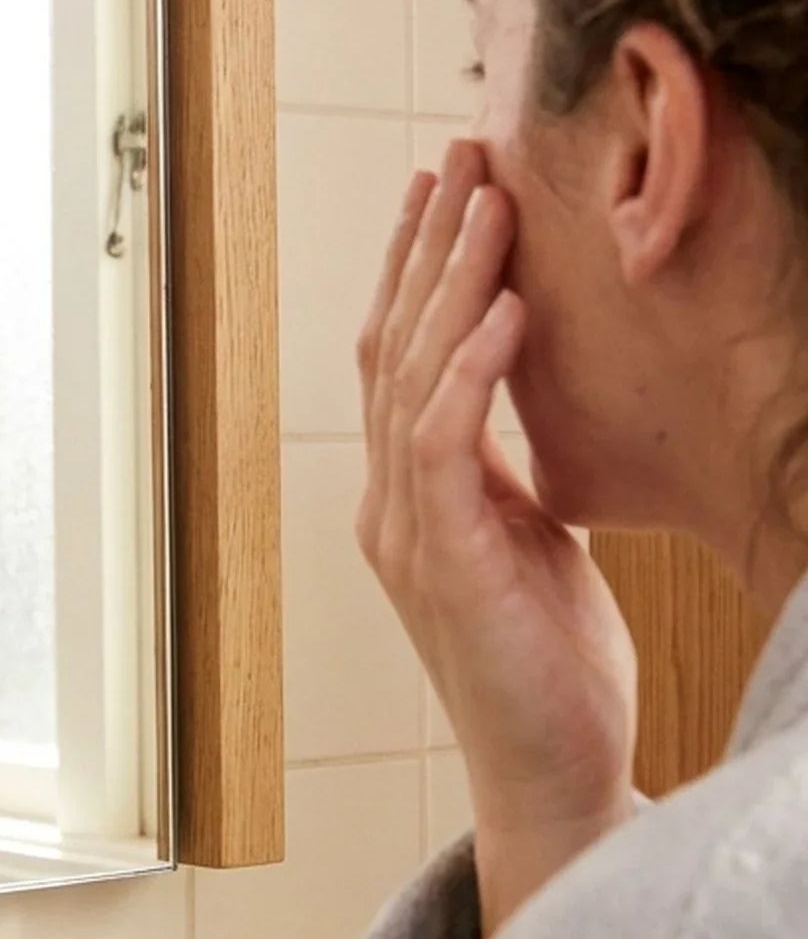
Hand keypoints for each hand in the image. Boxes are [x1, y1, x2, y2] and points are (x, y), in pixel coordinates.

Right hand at [356, 141, 639, 936]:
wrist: (550, 780)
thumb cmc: (548, 670)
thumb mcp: (530, 549)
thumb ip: (503, 481)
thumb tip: (518, 417)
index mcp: (408, 497)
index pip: (399, 359)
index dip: (416, 272)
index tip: (440, 192)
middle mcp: (389, 503)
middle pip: (391, 345)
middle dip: (423, 245)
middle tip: (453, 157)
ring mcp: (407, 531)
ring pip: (411, 377)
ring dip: (448, 282)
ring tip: (483, 204)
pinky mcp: (444, 561)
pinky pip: (445, 443)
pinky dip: (471, 368)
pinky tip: (505, 309)